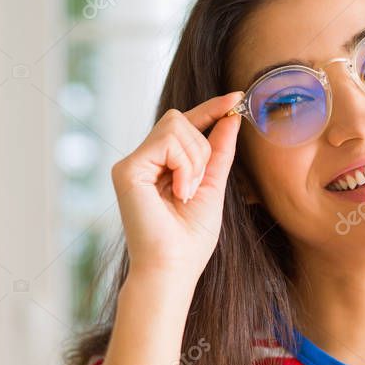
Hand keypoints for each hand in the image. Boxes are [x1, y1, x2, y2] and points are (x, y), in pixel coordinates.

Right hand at [110, 91, 243, 279]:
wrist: (173, 268)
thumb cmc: (190, 239)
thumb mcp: (212, 187)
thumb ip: (219, 152)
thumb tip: (231, 117)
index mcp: (160, 165)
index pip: (185, 125)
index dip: (211, 109)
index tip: (238, 97)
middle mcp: (142, 161)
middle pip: (180, 119)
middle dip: (202, 148)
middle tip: (195, 186)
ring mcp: (131, 163)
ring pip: (176, 125)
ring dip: (194, 160)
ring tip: (185, 193)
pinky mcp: (126, 169)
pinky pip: (168, 142)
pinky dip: (184, 167)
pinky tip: (178, 193)